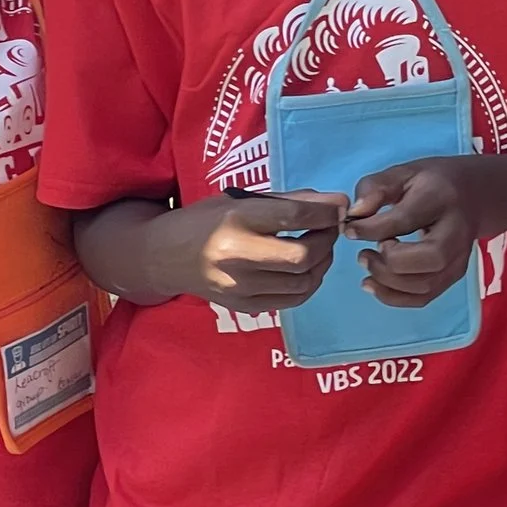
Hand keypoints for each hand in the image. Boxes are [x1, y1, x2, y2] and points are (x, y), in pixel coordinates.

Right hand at [155, 190, 347, 307]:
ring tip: (320, 247)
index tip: (342, 207)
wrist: (164, 256)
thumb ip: (292, 200)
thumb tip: (339, 202)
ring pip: (303, 281)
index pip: (295, 216)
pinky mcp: (243, 306)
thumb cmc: (208, 220)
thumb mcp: (244, 201)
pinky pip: (292, 299)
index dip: (327, 212)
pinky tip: (307, 268)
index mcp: (237, 220)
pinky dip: (310, 283)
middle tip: (331, 229)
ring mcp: (239, 286)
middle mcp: (237, 256)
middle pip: (303, 256)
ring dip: (323, 262)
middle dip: (327, 240)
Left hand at [344, 154, 506, 305]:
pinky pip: (424, 297)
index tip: (349, 228)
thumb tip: (354, 215)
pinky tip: (374, 283)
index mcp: (441, 197)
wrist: (475, 195)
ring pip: (426, 284)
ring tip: (368, 263)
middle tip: (365, 253)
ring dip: (387, 282)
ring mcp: (460, 256)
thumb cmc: (432, 183)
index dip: (371, 229)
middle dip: (389, 262)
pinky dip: (394, 297)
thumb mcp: (403, 173)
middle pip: (430, 257)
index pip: (406, 219)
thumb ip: (375, 188)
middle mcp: (457, 230)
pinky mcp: (454, 274)